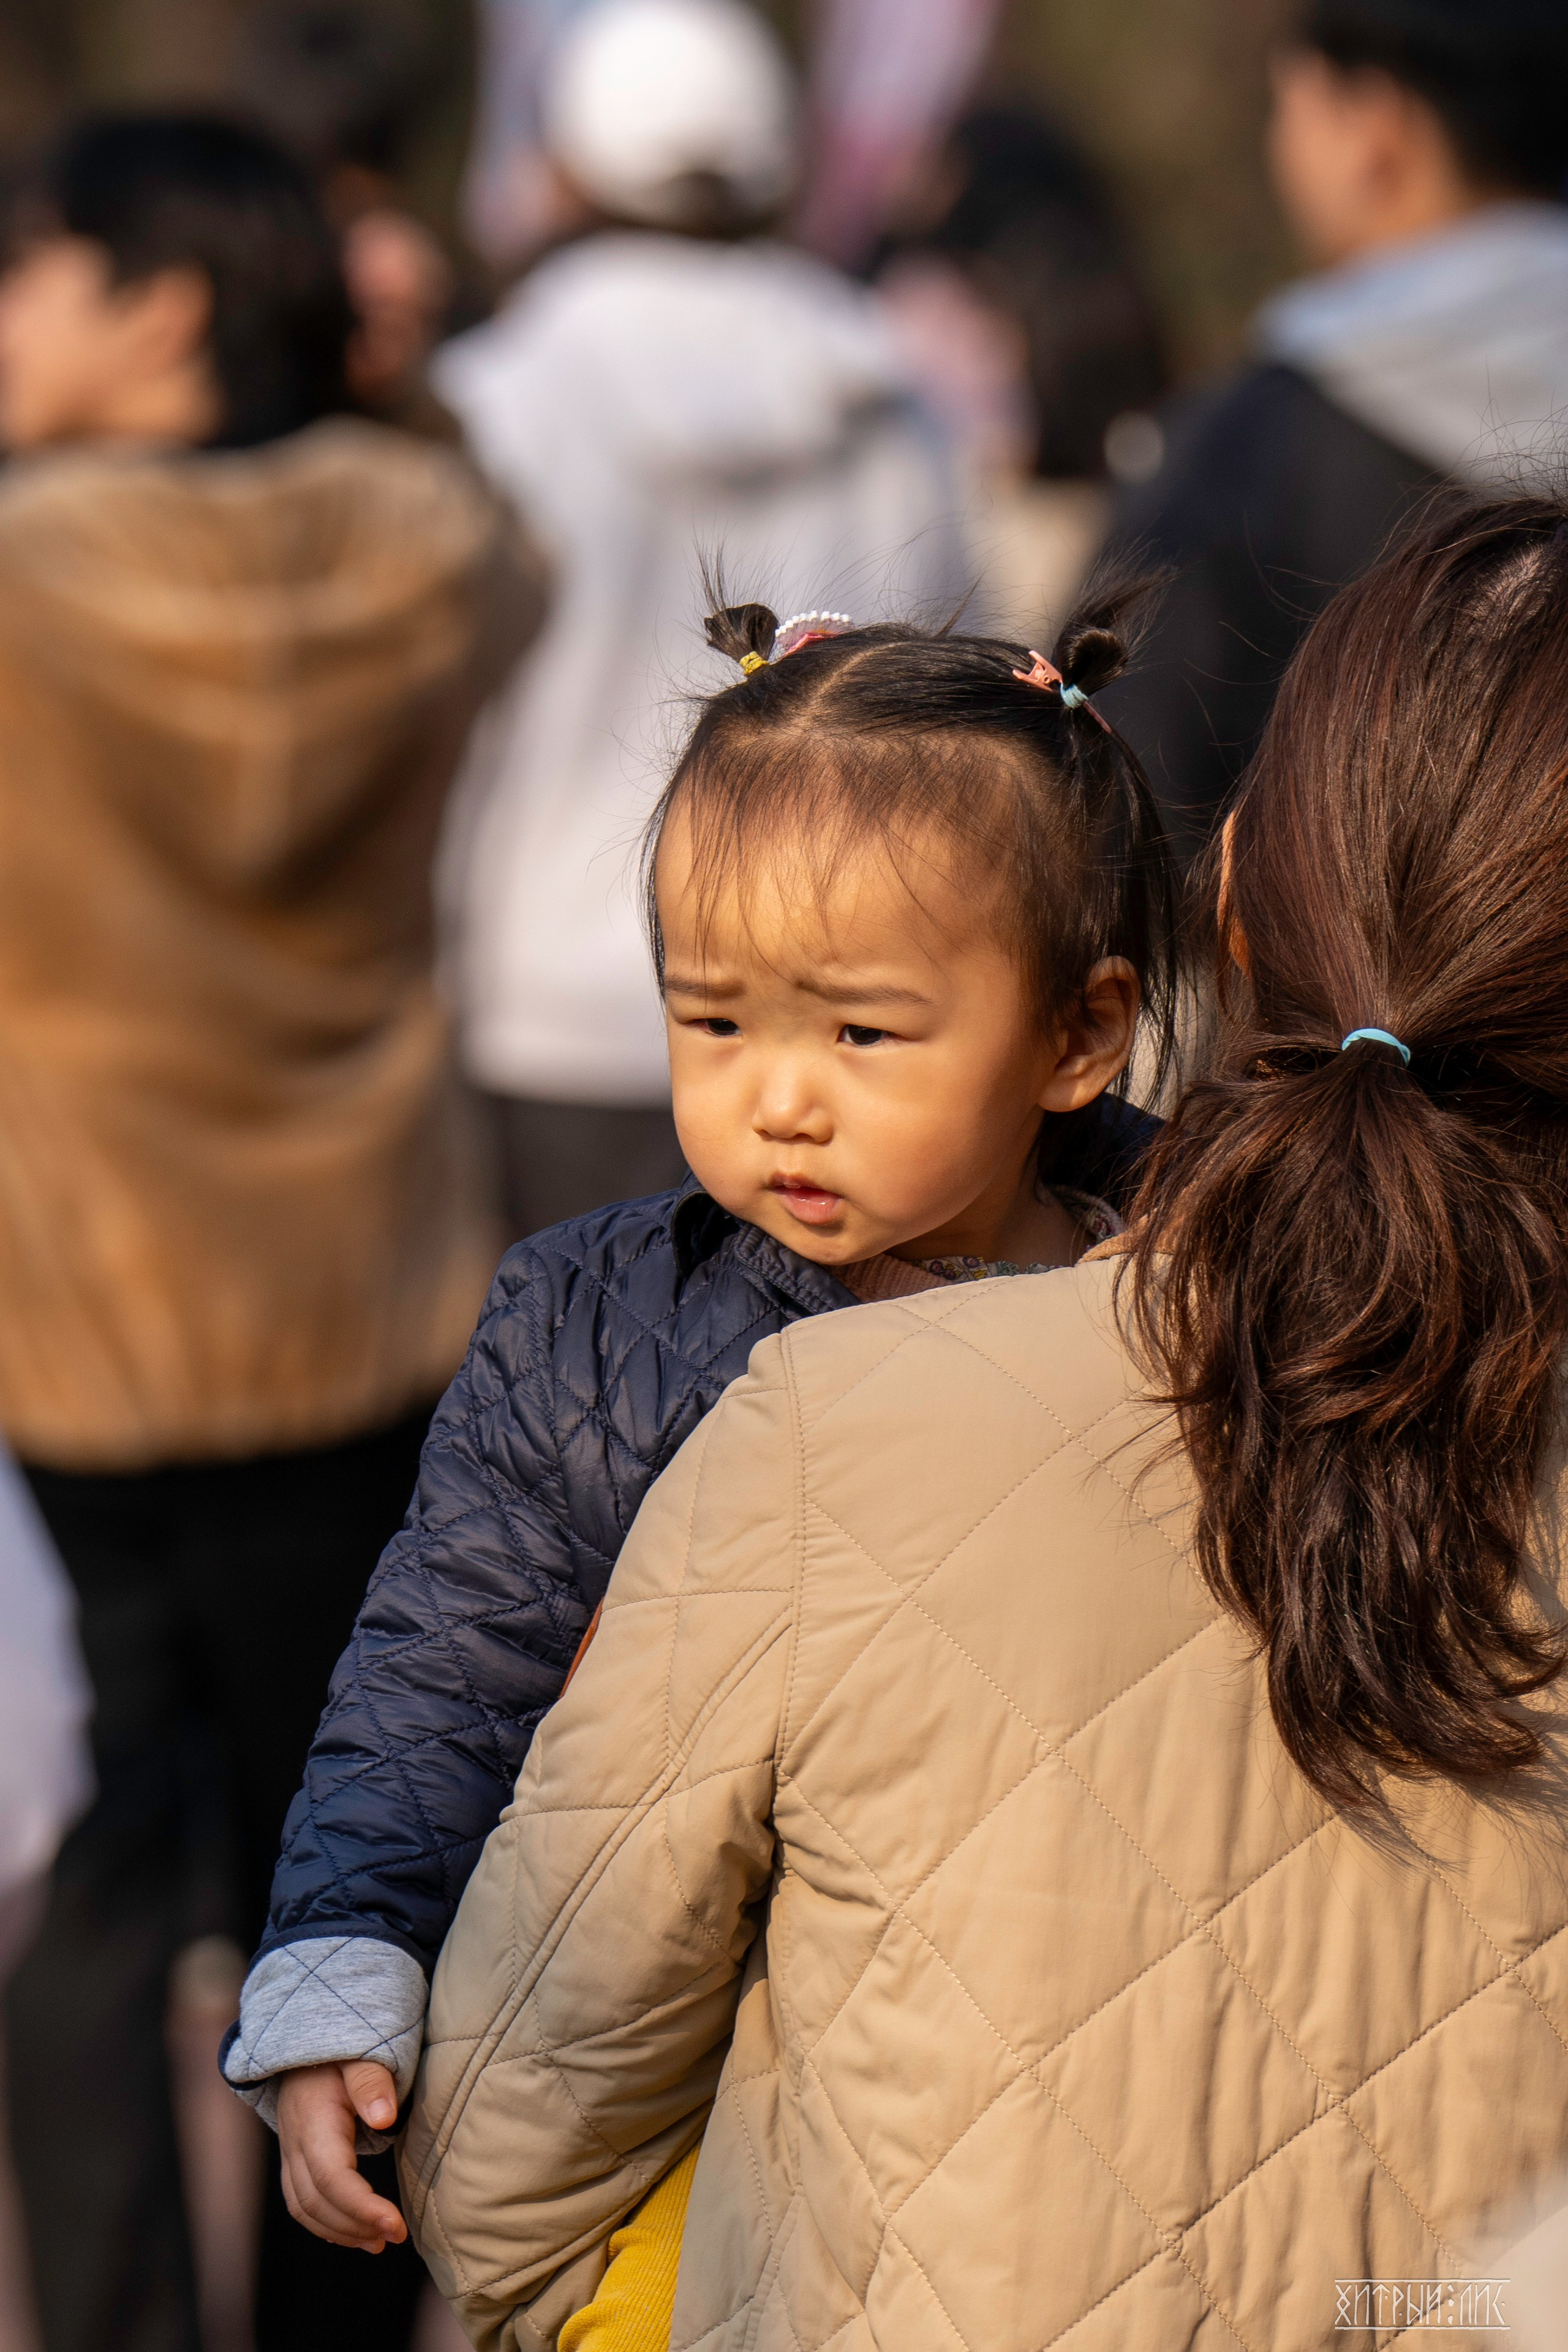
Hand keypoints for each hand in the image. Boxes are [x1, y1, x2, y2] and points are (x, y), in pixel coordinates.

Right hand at [276, 2061, 408, 2250]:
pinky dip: (327, 2225)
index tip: (396, 2225)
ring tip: (380, 2241)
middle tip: (397, 2235)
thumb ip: (371, 2081)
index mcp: (313, 2121)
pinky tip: (356, 2232)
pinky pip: (302, 2204)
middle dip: (356, 2226)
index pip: (331, 2177)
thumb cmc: (339, 2053)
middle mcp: (295, 2144)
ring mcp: (290, 2156)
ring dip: (342, 2232)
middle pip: (316, 2201)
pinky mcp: (294, 2163)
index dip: (361, 2207)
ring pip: (305, 2209)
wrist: (305, 2050)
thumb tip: (384, 2118)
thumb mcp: (358, 2054)